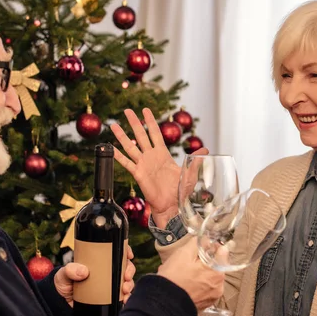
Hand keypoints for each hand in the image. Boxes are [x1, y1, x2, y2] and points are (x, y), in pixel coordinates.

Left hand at [55, 245, 135, 305]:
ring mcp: (109, 284)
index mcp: (98, 260)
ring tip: (124, 290)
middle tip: (126, 277)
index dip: (125, 250)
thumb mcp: (64, 274)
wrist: (61, 303)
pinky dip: (126, 297)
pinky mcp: (109, 297)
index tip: (128, 255)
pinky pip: (122, 295)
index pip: (115, 251)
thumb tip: (83, 271)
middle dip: (130, 270)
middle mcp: (106, 271)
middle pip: (125, 266)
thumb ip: (70, 270)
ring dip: (129, 284)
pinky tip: (125, 300)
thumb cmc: (63, 283)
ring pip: (126, 281)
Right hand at [110, 108, 207, 227]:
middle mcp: (151, 156)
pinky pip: (126, 163)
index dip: (151, 121)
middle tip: (127, 111)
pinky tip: (110, 148)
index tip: (146, 110)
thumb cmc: (180, 191)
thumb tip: (206, 150)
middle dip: (134, 123)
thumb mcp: (189, 173)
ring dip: (122, 136)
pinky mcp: (138, 174)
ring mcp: (143, 164)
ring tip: (113, 125)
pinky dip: (118, 156)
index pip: (155, 133)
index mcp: (163, 154)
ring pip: (130, 146)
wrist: (172, 205)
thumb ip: (195, 161)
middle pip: (141, 135)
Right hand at [157, 237, 224, 310]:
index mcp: (217, 272)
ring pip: (209, 277)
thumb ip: (198, 244)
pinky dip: (198, 284)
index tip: (203, 246)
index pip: (222, 252)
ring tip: (185, 273)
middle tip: (189, 260)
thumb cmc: (174, 278)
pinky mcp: (205, 304)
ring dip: (201, 273)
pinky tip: (186, 283)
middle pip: (216, 265)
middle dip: (204, 261)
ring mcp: (213, 296)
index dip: (212, 246)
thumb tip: (206, 239)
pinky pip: (205, 289)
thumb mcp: (183, 253)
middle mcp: (219, 286)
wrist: (164, 303)